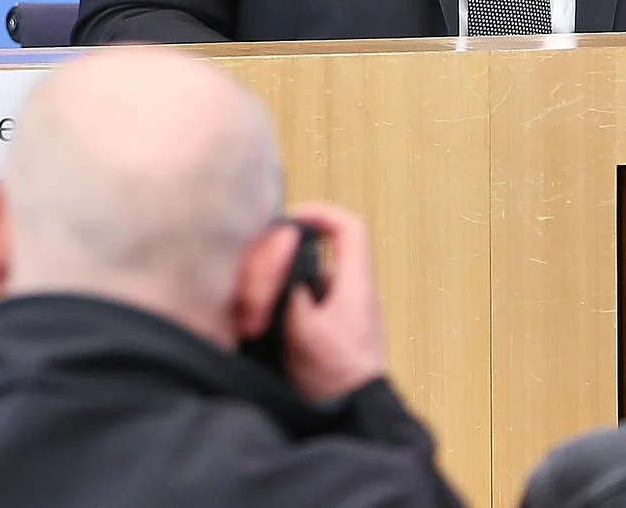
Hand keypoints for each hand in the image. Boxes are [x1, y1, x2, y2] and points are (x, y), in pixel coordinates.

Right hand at [281, 201, 386, 403]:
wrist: (353, 413)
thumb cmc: (338, 377)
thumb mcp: (305, 332)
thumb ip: (292, 295)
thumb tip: (282, 272)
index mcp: (356, 285)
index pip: (350, 228)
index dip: (322, 213)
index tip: (293, 219)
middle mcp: (356, 292)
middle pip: (329, 249)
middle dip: (296, 250)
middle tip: (271, 260)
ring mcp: (348, 311)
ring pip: (317, 276)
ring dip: (291, 281)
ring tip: (268, 299)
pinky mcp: (337, 328)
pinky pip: (313, 300)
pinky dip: (293, 303)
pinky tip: (275, 323)